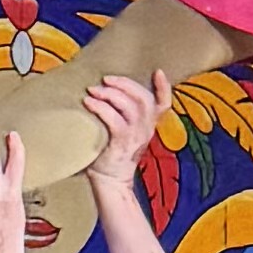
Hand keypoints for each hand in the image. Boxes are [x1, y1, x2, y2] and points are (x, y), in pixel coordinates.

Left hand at [80, 70, 171, 185]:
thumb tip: (105, 87)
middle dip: (124, 84)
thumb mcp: (125, 130)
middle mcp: (146, 129)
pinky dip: (101, 108)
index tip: (158, 71)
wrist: (110, 181)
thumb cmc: (112, 150)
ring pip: (130, 107)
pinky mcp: (121, 144)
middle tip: (105, 79)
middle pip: (144, 99)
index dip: (164, 87)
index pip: (164, 104)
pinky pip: (114, 120)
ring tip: (93, 90)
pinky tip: (88, 103)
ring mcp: (135, 137)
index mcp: (148, 124)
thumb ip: (124, 113)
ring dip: (110, 94)